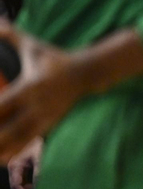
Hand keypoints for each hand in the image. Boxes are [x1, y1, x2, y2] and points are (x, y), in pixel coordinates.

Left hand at [0, 24, 86, 162]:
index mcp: (29, 87)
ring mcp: (44, 118)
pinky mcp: (48, 125)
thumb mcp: (34, 46)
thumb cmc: (55, 58)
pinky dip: (12, 153)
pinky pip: (28, 142)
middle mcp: (36, 106)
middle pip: (7, 128)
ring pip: (17, 140)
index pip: (2, 105)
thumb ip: (11, 35)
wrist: (88, 73)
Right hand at [7, 137, 40, 188]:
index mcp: (15, 166)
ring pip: (21, 184)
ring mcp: (18, 167)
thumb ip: (39, 174)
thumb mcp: (41, 160)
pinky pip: (25, 180)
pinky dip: (31, 185)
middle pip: (16, 186)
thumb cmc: (43, 146)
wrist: (46, 137)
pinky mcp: (24, 167)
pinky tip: (38, 187)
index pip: (16, 185)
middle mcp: (14, 167)